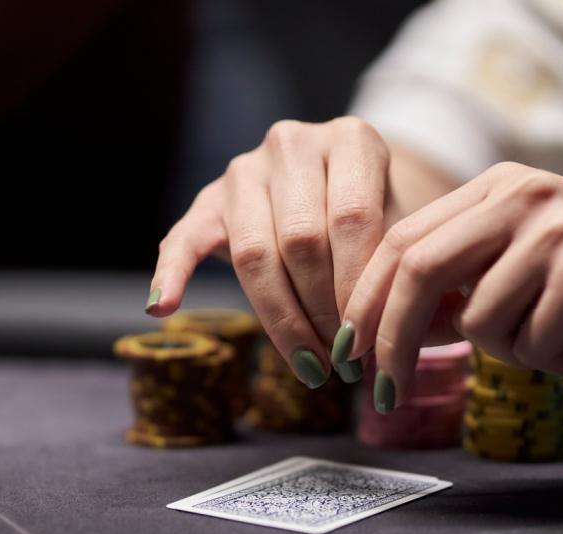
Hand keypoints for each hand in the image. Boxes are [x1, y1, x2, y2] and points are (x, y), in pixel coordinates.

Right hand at [147, 117, 390, 386]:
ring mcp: (245, 168)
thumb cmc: (379, 215)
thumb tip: (387, 338)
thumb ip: (391, 267)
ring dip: (281, 318)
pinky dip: (171, 274)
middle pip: (301, 239)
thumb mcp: (399, 226)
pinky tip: (162, 307)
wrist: (339, 186)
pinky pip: (183, 239)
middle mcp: (293, 142)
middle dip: (321, 311)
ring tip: (310, 366)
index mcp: (350, 139)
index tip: (365, 342)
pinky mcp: (209, 199)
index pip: (351, 219)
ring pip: (254, 251)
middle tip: (341, 364)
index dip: (356, 289)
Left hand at [338, 162, 562, 410]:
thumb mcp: (530, 259)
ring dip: (509, 353)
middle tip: (383, 391)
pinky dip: (552, 361)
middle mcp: (521, 195)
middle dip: (391, 341)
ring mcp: (555, 228)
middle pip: (417, 272)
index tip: (352, 353)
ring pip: (480, 321)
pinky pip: (532, 343)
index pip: (401, 241)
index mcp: (498, 188)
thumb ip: (467, 278)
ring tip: (557, 340)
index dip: (366, 302)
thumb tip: (396, 326)